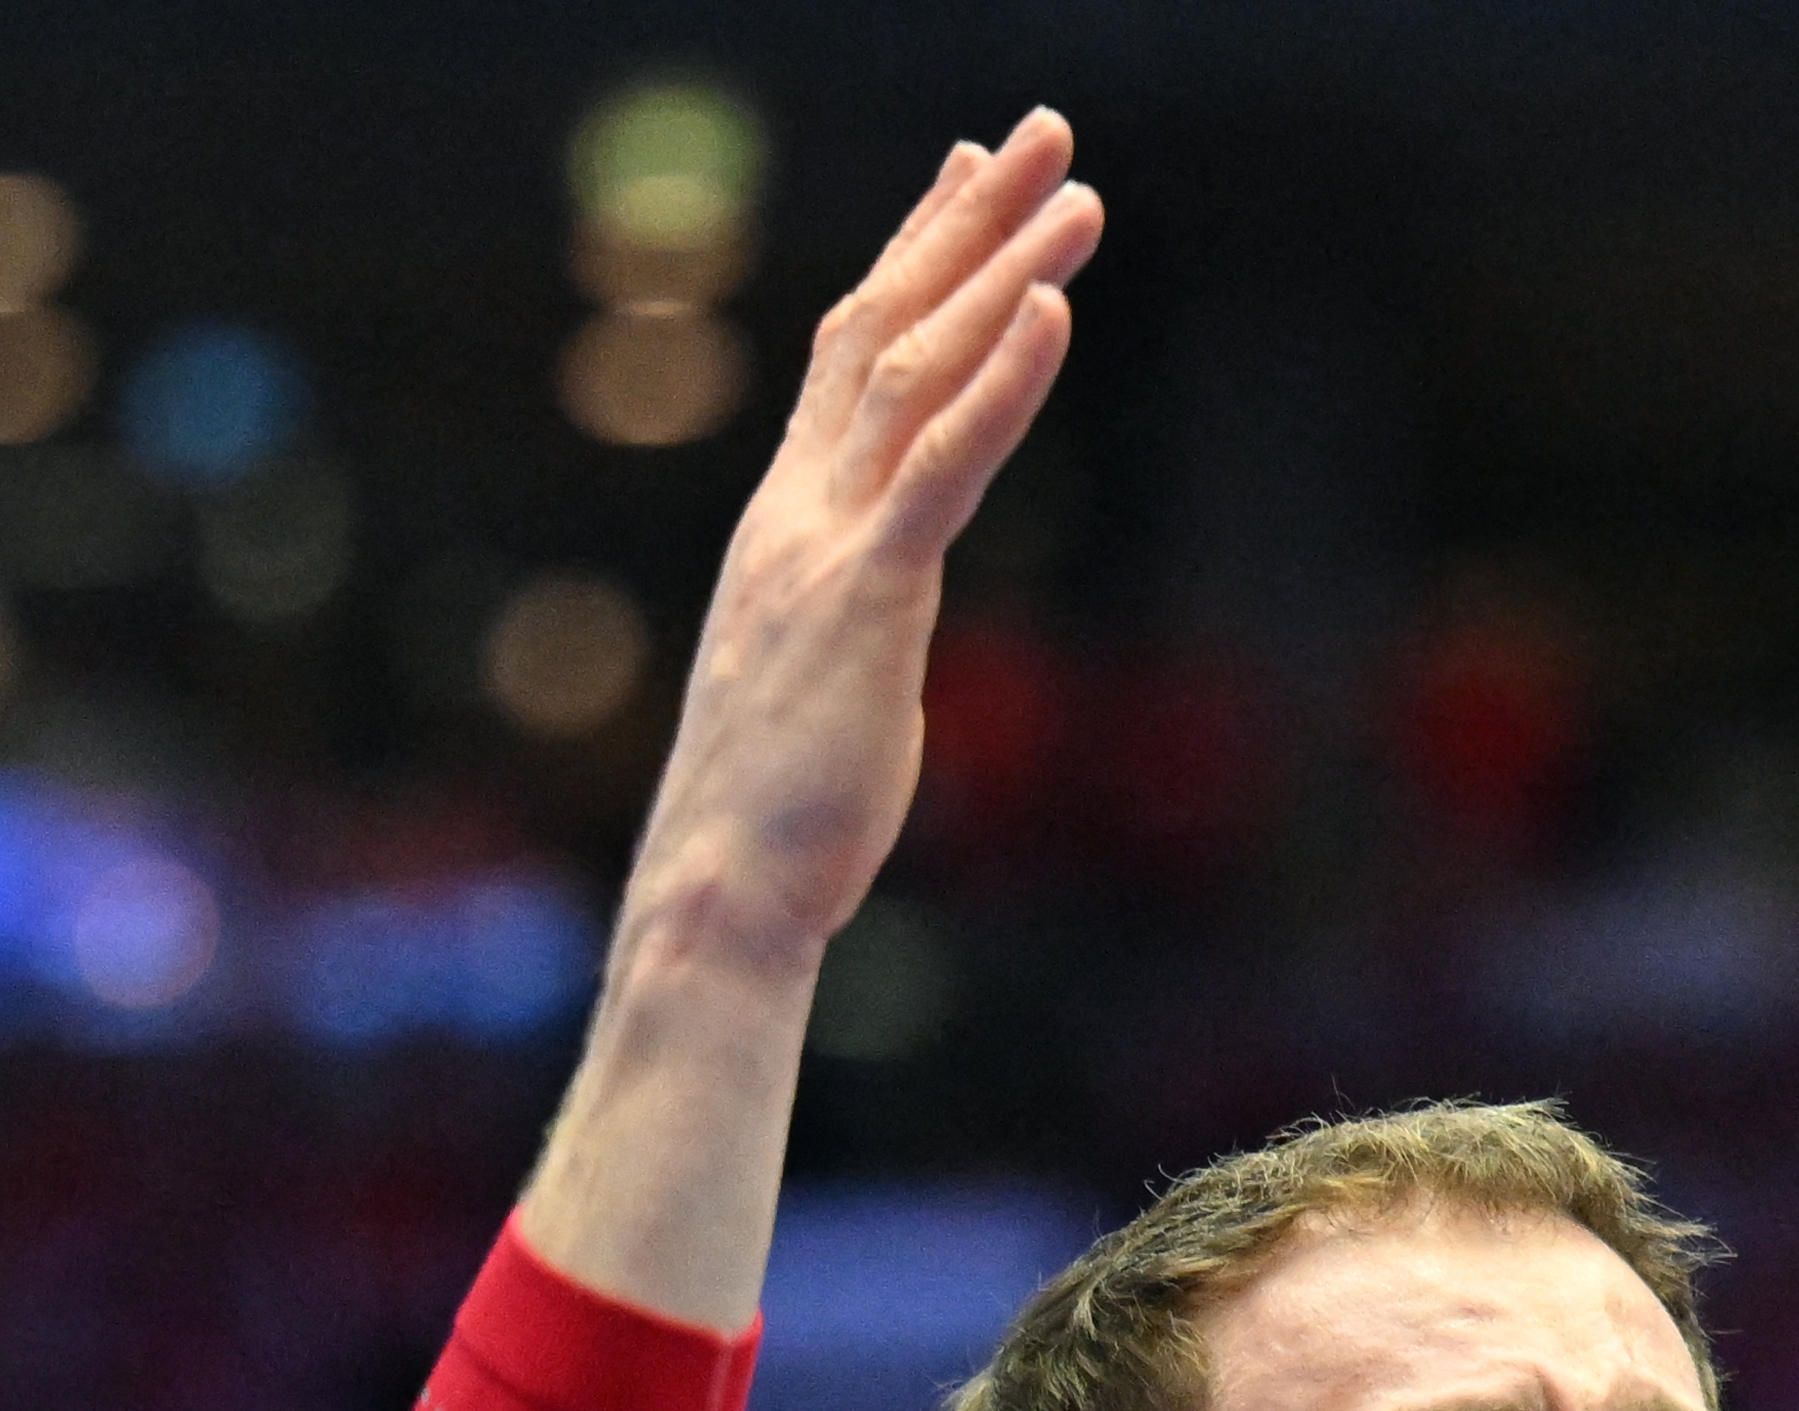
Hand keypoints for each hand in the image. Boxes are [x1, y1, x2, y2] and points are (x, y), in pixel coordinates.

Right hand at [626, 115, 1104, 982]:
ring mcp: (827, 545)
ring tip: (1077, 194)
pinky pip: (942, 466)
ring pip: (922, 372)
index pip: (855, 355)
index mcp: (788, 523)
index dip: (915, 255)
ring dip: (1003, 271)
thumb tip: (878, 621)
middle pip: (891, 326)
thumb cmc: (776, 814)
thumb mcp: (824, 682)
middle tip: (1045, 131)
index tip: (968, 174)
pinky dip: (1002, 381)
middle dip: (969, 221)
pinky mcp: (869, 598)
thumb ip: (854, 619)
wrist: (721, 890)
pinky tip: (1051, 308)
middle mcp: (799, 508)